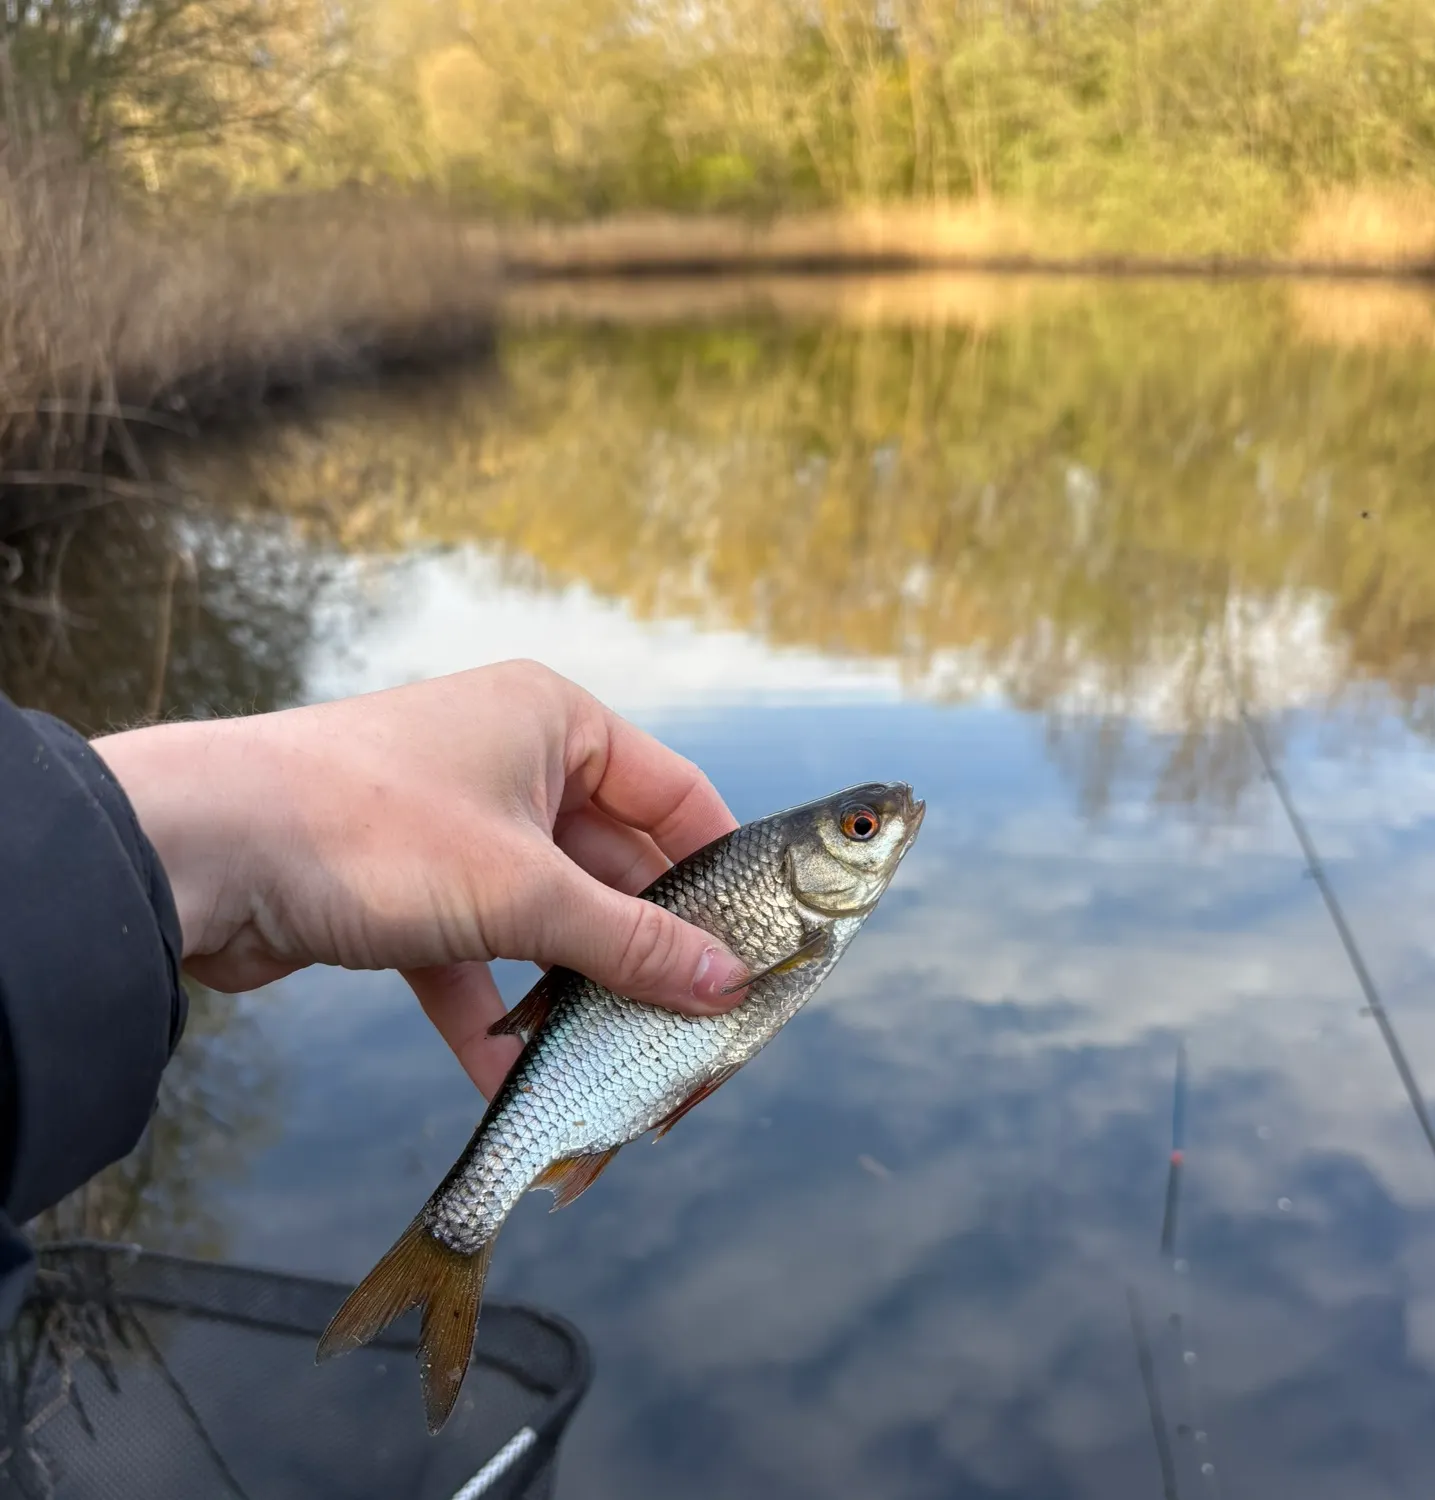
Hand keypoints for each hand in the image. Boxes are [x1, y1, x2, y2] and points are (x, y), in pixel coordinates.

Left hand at [93, 661, 747, 1097]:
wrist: (193, 853)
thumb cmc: (370, 831)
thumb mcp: (523, 890)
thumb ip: (632, 941)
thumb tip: (727, 982)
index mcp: (554, 723)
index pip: (674, 795)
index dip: (718, 870)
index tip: (758, 942)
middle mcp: (512, 763)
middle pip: (610, 868)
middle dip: (644, 952)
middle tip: (691, 1027)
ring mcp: (456, 827)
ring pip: (543, 919)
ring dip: (571, 994)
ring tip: (614, 1066)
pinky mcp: (403, 887)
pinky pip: (473, 956)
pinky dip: (491, 1017)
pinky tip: (510, 1089)